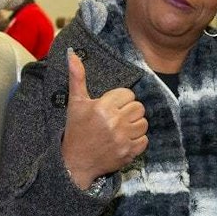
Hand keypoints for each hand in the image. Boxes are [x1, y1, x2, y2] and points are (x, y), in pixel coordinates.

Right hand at [61, 51, 145, 189]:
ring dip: (134, 126)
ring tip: (121, 129)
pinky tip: (124, 140)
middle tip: (116, 118)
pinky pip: (144, 140)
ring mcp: (123, 139)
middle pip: (138, 107)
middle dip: (128, 111)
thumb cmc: (76, 130)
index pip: (128, 94)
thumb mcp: (75, 103)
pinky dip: (137, 140)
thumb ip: (77, 76)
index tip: (110, 107)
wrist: (75, 163)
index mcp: (102, 107)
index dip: (120, 100)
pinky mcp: (128, 153)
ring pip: (144, 123)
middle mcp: (114, 122)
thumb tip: (71, 52)